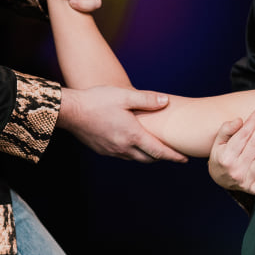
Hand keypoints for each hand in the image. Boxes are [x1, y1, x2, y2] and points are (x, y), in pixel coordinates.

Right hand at [56, 85, 186, 161]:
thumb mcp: (124, 96)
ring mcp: (112, 151)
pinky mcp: (102, 150)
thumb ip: (147, 99)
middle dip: (162, 157)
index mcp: (132, 134)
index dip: (173, 156)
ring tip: (154, 149)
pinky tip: (132, 144)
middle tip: (172, 153)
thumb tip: (166, 101)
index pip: (159, 151)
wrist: (70, 111)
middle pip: (149, 158)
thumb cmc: (97, 100)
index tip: (185, 159)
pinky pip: (123, 155)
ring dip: (147, 155)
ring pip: (135, 158)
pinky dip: (132, 152)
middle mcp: (123, 147)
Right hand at [208, 104, 254, 195]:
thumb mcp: (218, 143)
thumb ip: (226, 130)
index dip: (253, 121)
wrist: (219, 180)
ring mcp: (244, 180)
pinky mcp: (252, 189)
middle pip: (254, 145)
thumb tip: (239, 120)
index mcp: (225, 156)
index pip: (242, 135)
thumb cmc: (221, 157)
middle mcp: (235, 168)